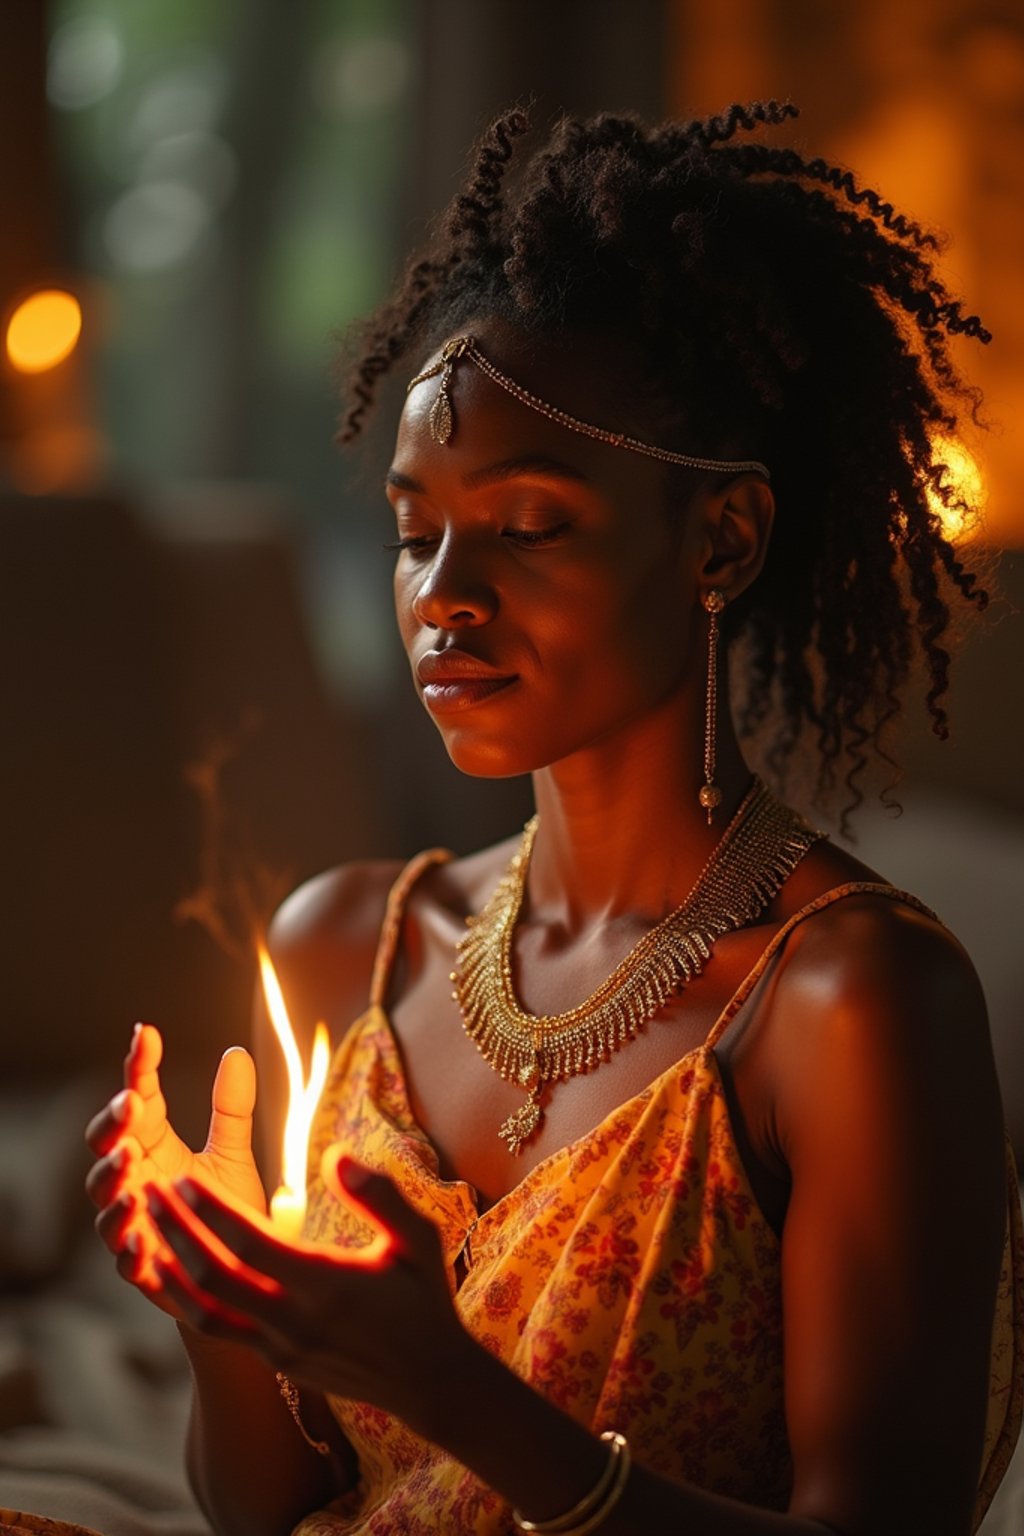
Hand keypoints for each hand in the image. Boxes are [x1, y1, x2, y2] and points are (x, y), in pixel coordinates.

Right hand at [85, 1023, 266, 1315]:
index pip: (138, 1103)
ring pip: (106, 1205)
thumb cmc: (225, 1212)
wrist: (241, 1281)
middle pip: (105, 1150)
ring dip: (114, 1182)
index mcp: (154, 1149)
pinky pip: (127, 1263)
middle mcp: (136, 1184)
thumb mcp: (233, 1156)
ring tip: (129, 1161)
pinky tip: (141, 1236)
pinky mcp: (146, 1273)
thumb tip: (236, 1053)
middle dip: (112, 1126)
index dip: (138, 1069)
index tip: (147, 1035)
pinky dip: (130, 1248)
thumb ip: (231, 1111)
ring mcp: (135, 1228)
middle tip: (131, 1104)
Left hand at [145, 1152, 475, 1435]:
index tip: (184, 1178)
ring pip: (205, 1309)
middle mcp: (294, 1320)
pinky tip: (173, 1274)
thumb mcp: (419, 1239)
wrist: (430, 1382)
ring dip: (172, 1266)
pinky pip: (219, 1331)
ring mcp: (280, 1347)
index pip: (250, 1242)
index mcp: (326, 1283)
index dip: (211, 1210)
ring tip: (148, 1229)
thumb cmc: (425, 1300)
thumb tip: (337, 1155)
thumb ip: (380, 1196)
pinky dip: (188, 1301)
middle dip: (176, 1231)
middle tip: (149, 1192)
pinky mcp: (276, 1363)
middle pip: (214, 1274)